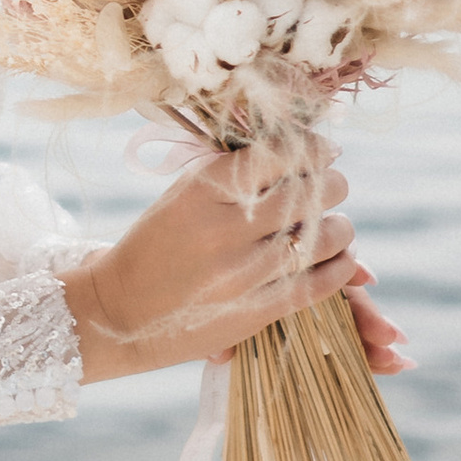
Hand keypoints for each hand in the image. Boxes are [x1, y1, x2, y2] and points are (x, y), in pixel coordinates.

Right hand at [60, 139, 404, 386]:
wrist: (119, 312)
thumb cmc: (156, 245)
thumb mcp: (182, 194)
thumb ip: (236, 171)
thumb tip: (310, 150)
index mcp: (203, 189)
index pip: (281, 153)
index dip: (314, 148)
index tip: (325, 151)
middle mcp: (225, 228)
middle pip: (311, 192)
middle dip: (332, 184)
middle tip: (331, 187)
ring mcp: (243, 273)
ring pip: (326, 236)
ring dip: (340, 226)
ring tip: (333, 225)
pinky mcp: (257, 311)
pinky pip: (323, 282)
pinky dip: (342, 266)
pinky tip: (338, 258)